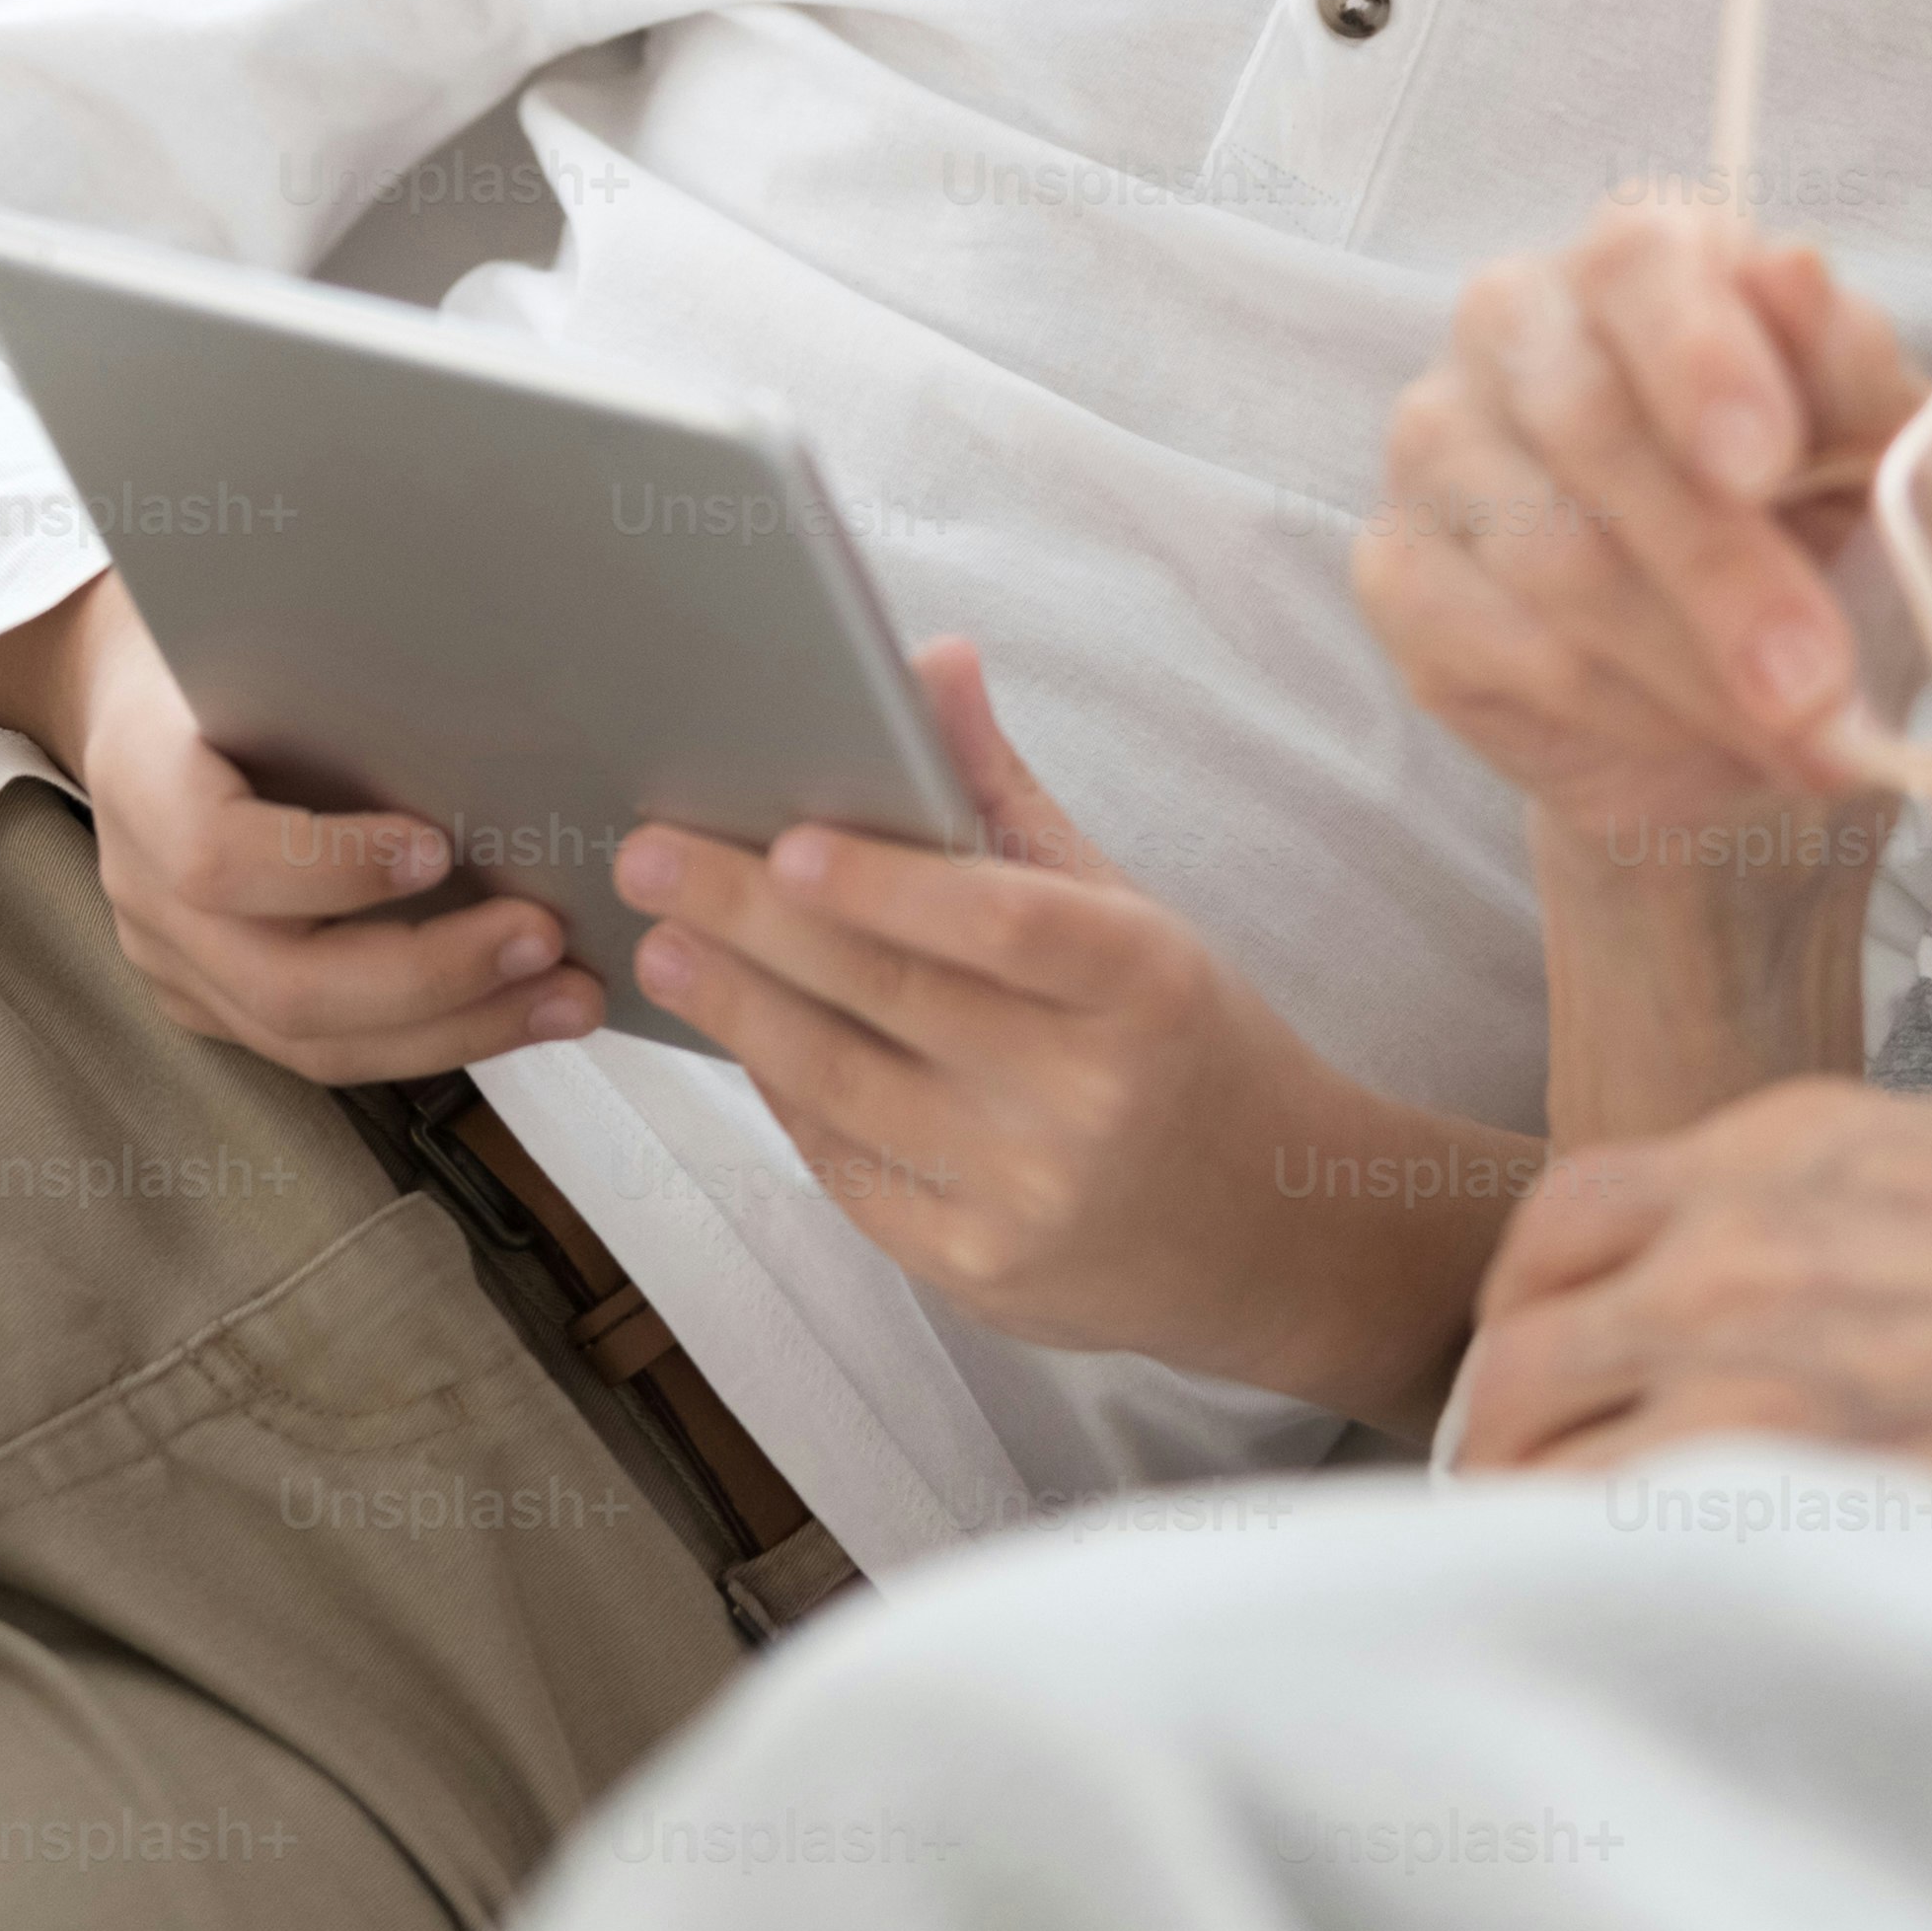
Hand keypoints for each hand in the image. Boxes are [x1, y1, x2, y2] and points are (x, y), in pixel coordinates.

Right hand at [0, 574, 603, 1081]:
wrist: (134, 696)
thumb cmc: (218, 642)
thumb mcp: (258, 616)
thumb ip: (337, 651)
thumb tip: (506, 661)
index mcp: (141, 774)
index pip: (215, 858)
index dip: (329, 868)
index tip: (438, 846)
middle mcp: (142, 886)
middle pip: (280, 983)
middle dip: (431, 976)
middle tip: (544, 938)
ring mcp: (172, 958)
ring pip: (309, 1042)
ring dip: (455, 1029)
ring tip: (562, 996)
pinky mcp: (212, 999)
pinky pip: (321, 1050)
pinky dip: (430, 1038)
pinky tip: (514, 1008)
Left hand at [614, 643, 1521, 1438]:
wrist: (1279, 1237)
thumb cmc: (1188, 1044)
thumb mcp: (1131, 915)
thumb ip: (1010, 798)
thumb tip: (930, 661)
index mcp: (1141, 984)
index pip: (998, 923)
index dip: (886, 883)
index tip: (781, 840)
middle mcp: (1087, 1097)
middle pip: (893, 998)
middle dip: (754, 925)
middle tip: (652, 862)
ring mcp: (1028, 1196)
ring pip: (848, 1089)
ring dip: (741, 1014)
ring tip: (663, 950)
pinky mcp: (977, 1269)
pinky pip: (852, 1171)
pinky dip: (786, 1101)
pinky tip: (737, 1041)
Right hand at [1359, 196, 1931, 837]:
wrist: (1750, 706)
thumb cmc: (1824, 543)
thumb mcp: (1881, 458)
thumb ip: (1850, 372)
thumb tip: (1794, 273)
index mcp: (1639, 265)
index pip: (1639, 265)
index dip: (1701, 360)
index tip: (1765, 464)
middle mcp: (1513, 323)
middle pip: (1586, 424)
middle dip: (1717, 567)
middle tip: (1813, 683)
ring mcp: (1436, 444)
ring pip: (1548, 553)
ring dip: (1686, 662)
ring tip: (1793, 736)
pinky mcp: (1395, 570)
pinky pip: (1500, 643)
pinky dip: (1619, 705)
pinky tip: (1686, 728)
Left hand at [1446, 1080, 1931, 1603]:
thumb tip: (1873, 1275)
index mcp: (1830, 1139)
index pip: (1566, 1219)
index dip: (1528, 1327)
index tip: (1541, 1417)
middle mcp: (1790, 1225)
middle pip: (1527, 1345)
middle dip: (1496, 1451)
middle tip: (1517, 1560)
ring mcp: (1834, 1349)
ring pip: (1566, 1451)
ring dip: (1539, 1538)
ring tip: (1560, 1636)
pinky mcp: (1896, 1480)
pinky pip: (1682, 1540)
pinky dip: (1640, 1596)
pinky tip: (1664, 1658)